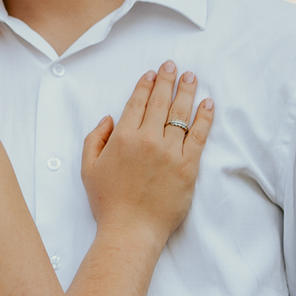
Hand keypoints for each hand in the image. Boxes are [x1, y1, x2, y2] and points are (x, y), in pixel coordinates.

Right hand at [81, 61, 212, 248]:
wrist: (131, 230)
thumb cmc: (108, 203)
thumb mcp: (88, 168)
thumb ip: (94, 138)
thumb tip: (109, 118)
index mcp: (123, 138)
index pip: (137, 103)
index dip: (145, 85)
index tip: (152, 74)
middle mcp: (148, 140)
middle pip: (160, 102)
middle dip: (167, 80)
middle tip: (173, 66)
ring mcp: (170, 152)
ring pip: (181, 114)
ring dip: (187, 92)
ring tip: (191, 77)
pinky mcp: (188, 166)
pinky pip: (199, 136)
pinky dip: (204, 118)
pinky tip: (208, 104)